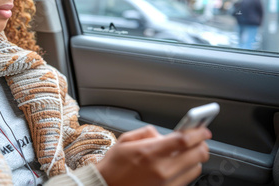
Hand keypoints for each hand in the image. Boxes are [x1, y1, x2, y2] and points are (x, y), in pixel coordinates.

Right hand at [96, 125, 210, 185]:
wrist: (108, 185)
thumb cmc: (114, 165)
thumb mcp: (125, 140)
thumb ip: (146, 133)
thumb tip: (162, 135)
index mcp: (150, 152)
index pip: (184, 140)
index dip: (197, 133)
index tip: (202, 129)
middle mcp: (161, 169)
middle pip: (197, 155)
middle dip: (201, 145)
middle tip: (198, 140)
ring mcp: (166, 182)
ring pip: (196, 168)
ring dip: (194, 158)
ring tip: (186, 153)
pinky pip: (187, 179)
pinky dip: (187, 170)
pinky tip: (178, 165)